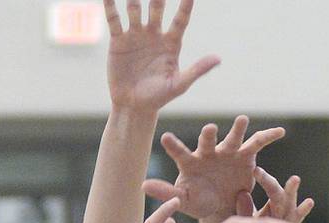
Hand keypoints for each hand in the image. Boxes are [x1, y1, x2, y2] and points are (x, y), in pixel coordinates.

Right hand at [104, 0, 219, 112]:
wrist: (133, 107)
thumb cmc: (158, 98)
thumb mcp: (179, 85)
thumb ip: (197, 70)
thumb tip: (218, 59)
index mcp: (171, 43)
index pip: (181, 19)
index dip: (186, 5)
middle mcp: (154, 34)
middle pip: (157, 7)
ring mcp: (136, 35)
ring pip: (135, 8)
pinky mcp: (119, 41)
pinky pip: (114, 19)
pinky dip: (110, 5)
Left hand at [143, 117, 284, 222]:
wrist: (223, 205)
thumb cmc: (199, 200)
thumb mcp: (183, 200)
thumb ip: (165, 192)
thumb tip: (142, 185)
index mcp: (190, 162)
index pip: (179, 152)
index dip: (173, 146)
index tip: (165, 138)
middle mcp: (209, 152)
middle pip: (208, 141)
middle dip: (209, 135)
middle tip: (209, 129)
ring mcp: (228, 151)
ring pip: (233, 138)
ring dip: (237, 129)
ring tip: (242, 120)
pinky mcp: (246, 155)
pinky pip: (258, 144)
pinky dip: (269, 136)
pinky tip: (280, 131)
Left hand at [235, 166, 313, 222]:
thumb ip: (245, 211)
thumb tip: (242, 193)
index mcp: (272, 206)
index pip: (269, 188)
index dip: (264, 178)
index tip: (256, 169)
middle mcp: (282, 210)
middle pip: (278, 194)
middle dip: (273, 183)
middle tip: (262, 170)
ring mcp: (289, 220)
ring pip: (289, 203)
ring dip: (291, 191)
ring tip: (294, 179)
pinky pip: (297, 219)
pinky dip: (303, 211)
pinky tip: (309, 201)